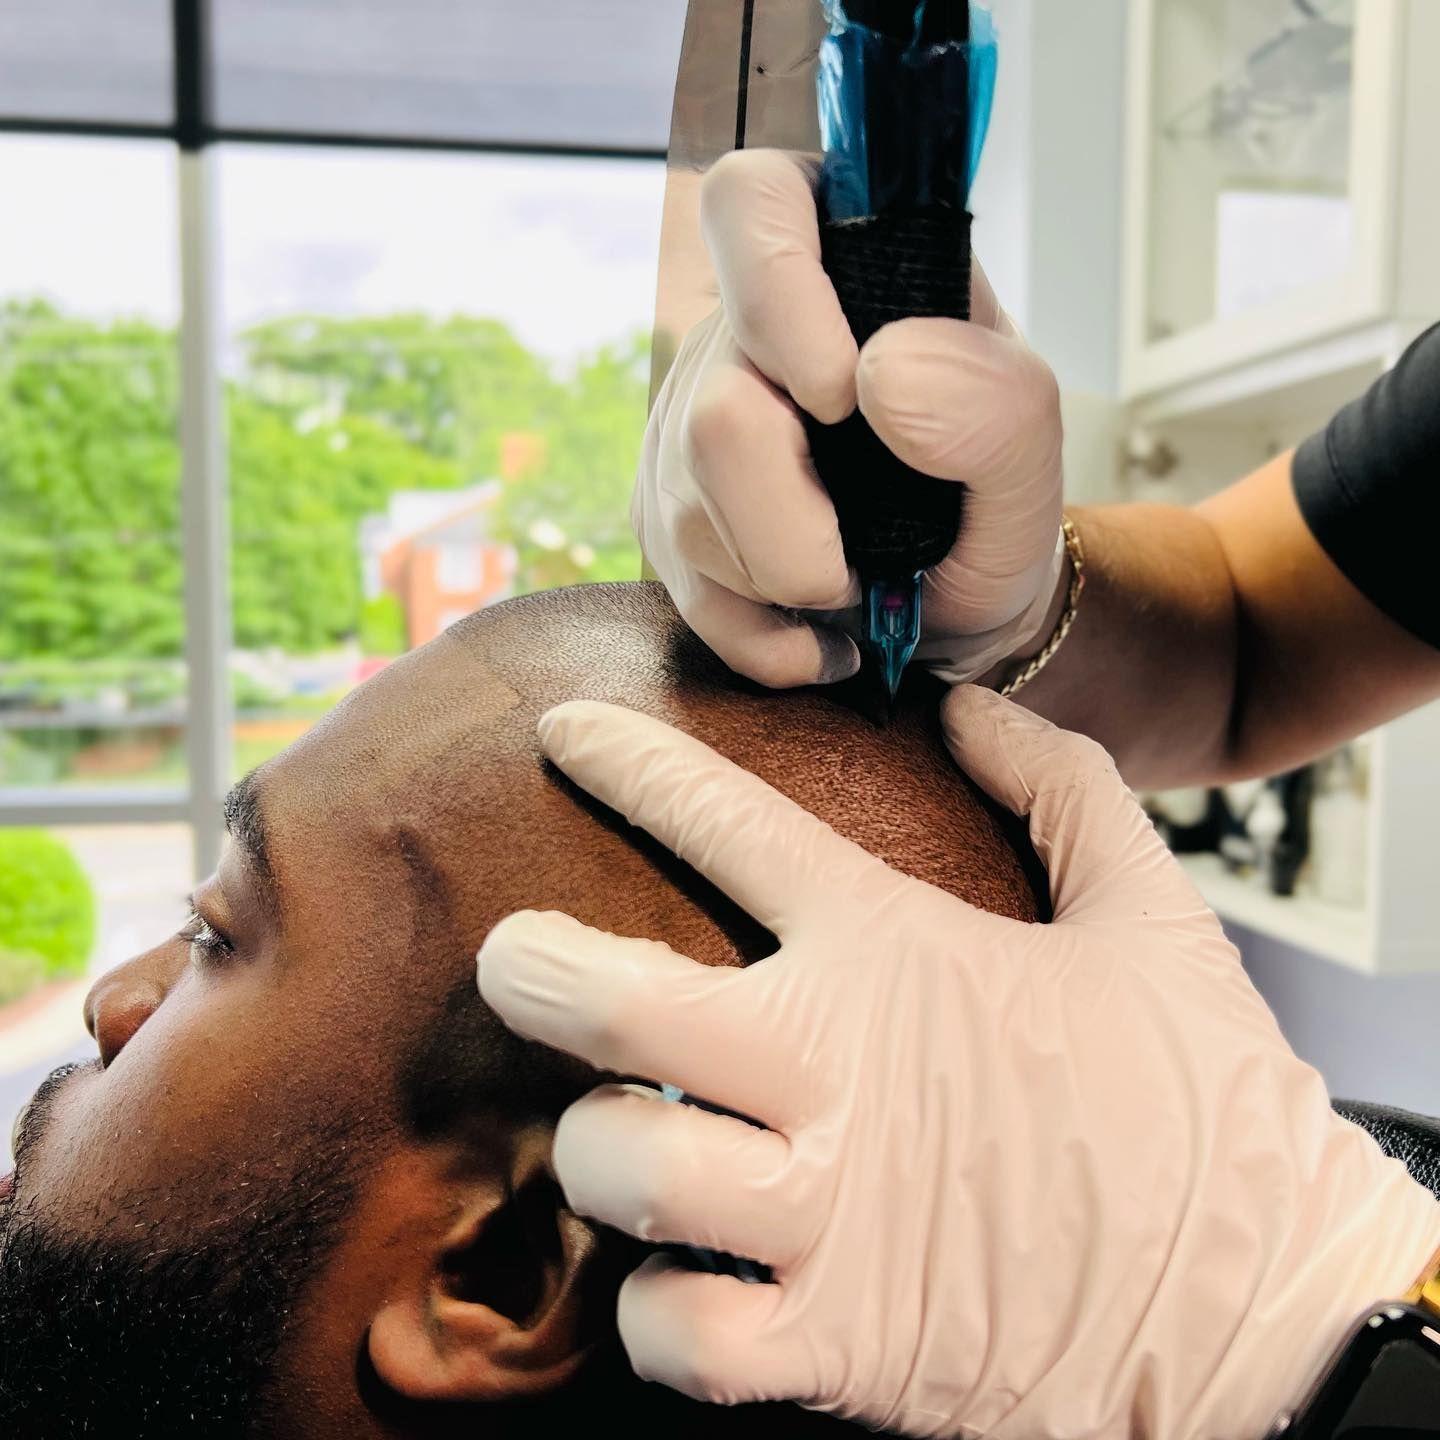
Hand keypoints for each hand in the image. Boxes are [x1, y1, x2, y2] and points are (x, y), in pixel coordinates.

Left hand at [478, 692, 1439, 1437]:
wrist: (1273, 1309)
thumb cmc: (1203, 1103)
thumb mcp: (1154, 916)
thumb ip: (1062, 789)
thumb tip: (964, 709)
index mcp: (897, 954)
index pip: (733, 825)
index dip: (634, 765)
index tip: (565, 731)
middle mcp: (839, 1072)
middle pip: (615, 1002)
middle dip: (534, 969)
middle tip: (517, 956)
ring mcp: (831, 1216)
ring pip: (622, 1169)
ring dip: (600, 1152)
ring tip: (623, 1135)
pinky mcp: (840, 1344)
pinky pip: (676, 1334)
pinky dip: (660, 1311)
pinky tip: (689, 1281)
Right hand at [636, 148, 1066, 689]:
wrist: (960, 609)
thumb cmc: (988, 506)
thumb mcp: (1032, 450)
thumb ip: (995, 402)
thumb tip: (880, 378)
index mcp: (829, 271)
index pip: (751, 203)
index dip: (776, 291)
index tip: (840, 391)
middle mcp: (736, 344)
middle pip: (714, 413)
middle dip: (804, 521)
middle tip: (871, 546)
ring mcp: (684, 439)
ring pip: (692, 516)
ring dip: (796, 581)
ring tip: (859, 580)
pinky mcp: (667, 530)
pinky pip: (691, 601)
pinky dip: (773, 642)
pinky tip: (824, 635)